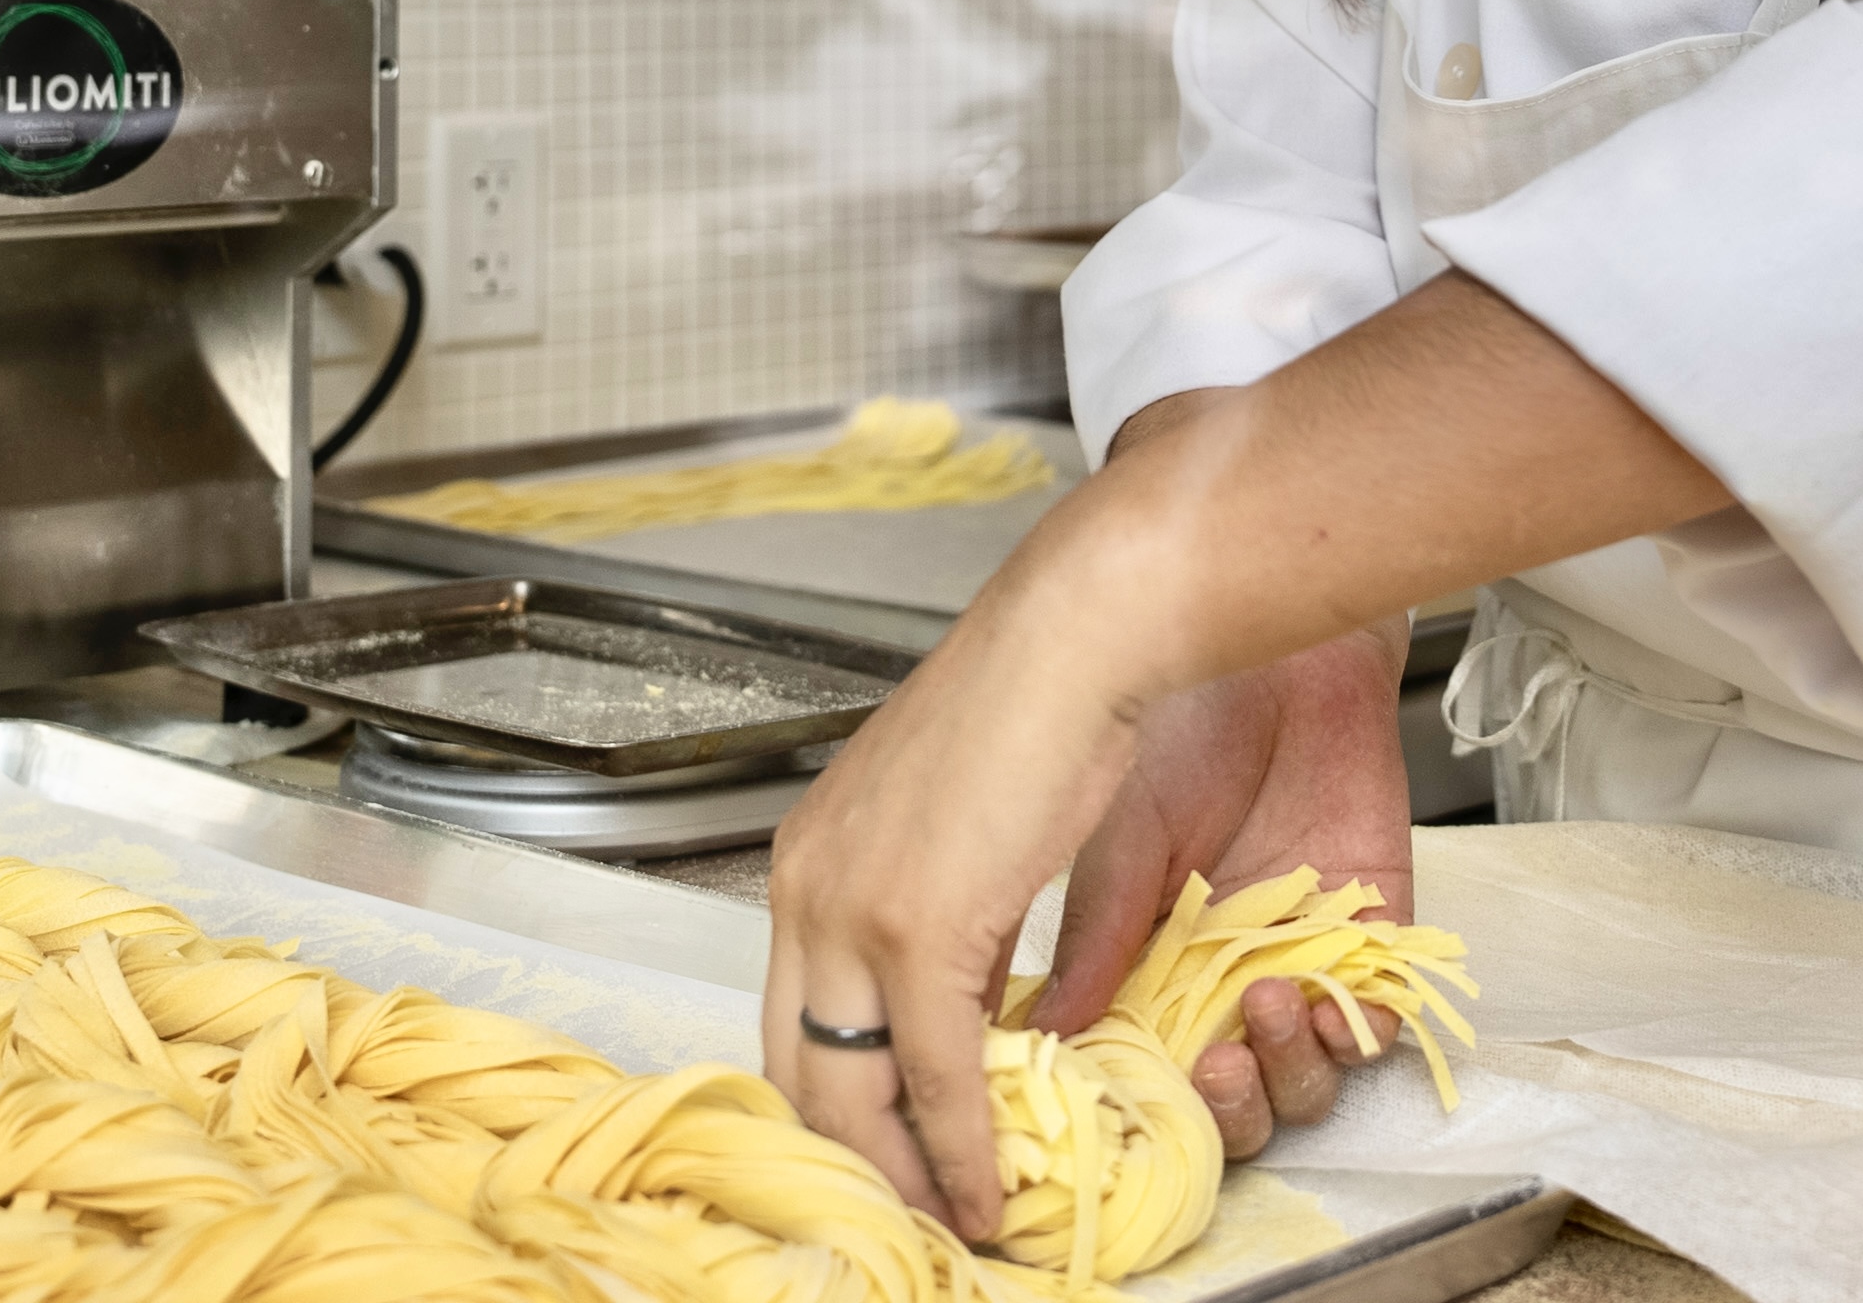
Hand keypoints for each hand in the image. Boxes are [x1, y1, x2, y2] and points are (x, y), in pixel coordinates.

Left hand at [764, 584, 1140, 1240]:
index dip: (836, 1105)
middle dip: (857, 1159)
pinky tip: (986, 1182)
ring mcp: (851, 912)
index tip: (885, 1155)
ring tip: (953, 1218)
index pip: (790, 1020)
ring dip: (906, 1171)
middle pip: (800, 1071)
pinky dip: (959, 1143)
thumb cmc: (1032, 708)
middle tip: (912, 1210)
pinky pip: (931, 1071)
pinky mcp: (916, 931)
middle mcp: (804, 890)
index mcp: (804, 862)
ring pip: (852, 1089)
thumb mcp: (956, 827)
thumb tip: (975, 1012)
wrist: (1071, 643)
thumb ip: (944, 919)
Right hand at [1035, 620, 1415, 1159]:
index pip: (1154, 1075)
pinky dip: (1353, 1036)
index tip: (1140, 1104)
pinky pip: (1376, 1028)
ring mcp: (1305, 965)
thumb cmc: (1192, 726)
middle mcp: (1229, 980)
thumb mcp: (1124, 834)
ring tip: (1268, 1003)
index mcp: (1156, 965)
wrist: (1287, 659)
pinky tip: (1324, 1003)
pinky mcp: (1376, 939)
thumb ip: (1101, 936)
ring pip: (1306, 1084)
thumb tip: (1052, 1030)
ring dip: (1288, 1072)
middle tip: (1216, 1071)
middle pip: (1238, 1104)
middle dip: (1231, 1110)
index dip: (1150, 1106)